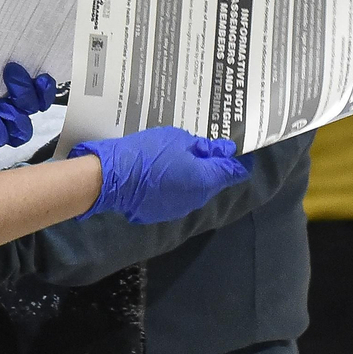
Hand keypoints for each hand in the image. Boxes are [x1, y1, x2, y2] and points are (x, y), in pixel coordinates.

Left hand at [0, 53, 55, 156]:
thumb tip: (17, 43)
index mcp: (7, 89)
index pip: (37, 95)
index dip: (43, 89)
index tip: (40, 75)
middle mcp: (2, 108)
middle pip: (31, 113)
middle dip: (27, 97)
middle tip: (11, 75)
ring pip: (17, 132)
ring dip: (12, 117)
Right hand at [68, 126, 250, 223]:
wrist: (113, 177)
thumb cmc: (148, 152)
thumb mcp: (178, 140)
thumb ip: (204, 148)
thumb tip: (225, 150)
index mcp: (205, 179)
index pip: (235, 173)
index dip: (239, 161)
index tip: (235, 150)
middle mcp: (198, 199)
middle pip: (214, 181)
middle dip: (211, 166)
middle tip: (198, 147)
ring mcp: (180, 209)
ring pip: (195, 190)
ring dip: (192, 177)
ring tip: (175, 159)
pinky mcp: (163, 213)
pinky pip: (177, 197)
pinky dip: (175, 186)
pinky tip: (161, 174)